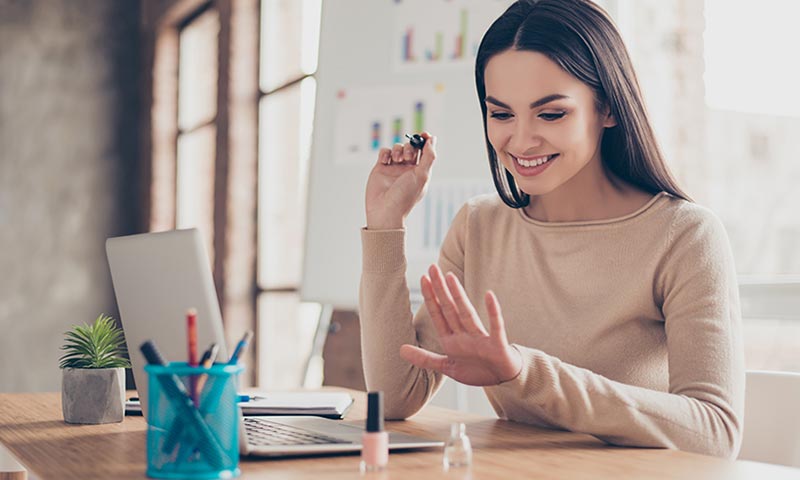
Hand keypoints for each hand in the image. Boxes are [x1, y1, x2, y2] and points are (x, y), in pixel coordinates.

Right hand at [365, 132, 435, 229]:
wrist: (384, 210)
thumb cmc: (405, 197)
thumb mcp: (422, 176)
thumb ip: (429, 157)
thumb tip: (432, 139)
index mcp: (421, 171)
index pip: (425, 151)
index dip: (425, 140)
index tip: (424, 134)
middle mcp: (408, 169)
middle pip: (411, 146)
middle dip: (410, 146)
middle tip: (408, 156)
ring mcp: (394, 168)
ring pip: (397, 147)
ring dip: (398, 149)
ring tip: (397, 160)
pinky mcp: (380, 168)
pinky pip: (384, 152)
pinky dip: (385, 153)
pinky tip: (385, 162)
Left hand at [399, 265, 521, 385]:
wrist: (502, 380)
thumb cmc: (477, 369)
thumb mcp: (447, 366)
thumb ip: (425, 359)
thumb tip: (400, 350)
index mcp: (451, 339)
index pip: (438, 314)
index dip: (430, 297)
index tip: (423, 278)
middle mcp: (464, 334)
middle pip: (450, 308)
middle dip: (440, 289)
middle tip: (432, 267)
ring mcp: (480, 338)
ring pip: (467, 313)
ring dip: (459, 296)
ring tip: (450, 278)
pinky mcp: (497, 344)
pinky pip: (495, 326)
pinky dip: (493, 312)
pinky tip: (489, 296)